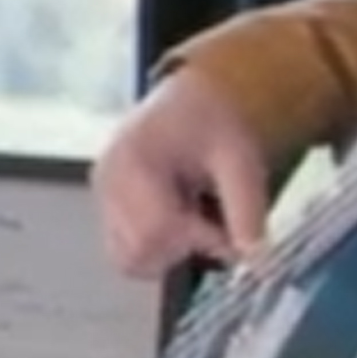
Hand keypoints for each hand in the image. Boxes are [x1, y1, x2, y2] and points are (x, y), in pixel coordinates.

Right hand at [92, 67, 281, 281]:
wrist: (195, 99)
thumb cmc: (217, 121)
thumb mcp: (242, 161)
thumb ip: (247, 211)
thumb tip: (254, 258)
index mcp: (134, 160)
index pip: (157, 230)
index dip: (200, 241)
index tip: (232, 234)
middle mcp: (107, 180)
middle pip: (136, 252)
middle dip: (182, 251)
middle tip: (213, 227)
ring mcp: (101, 194)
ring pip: (128, 257)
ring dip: (169, 251)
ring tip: (196, 218)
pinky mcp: (105, 203)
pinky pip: (126, 246)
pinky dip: (159, 244)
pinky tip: (181, 215)